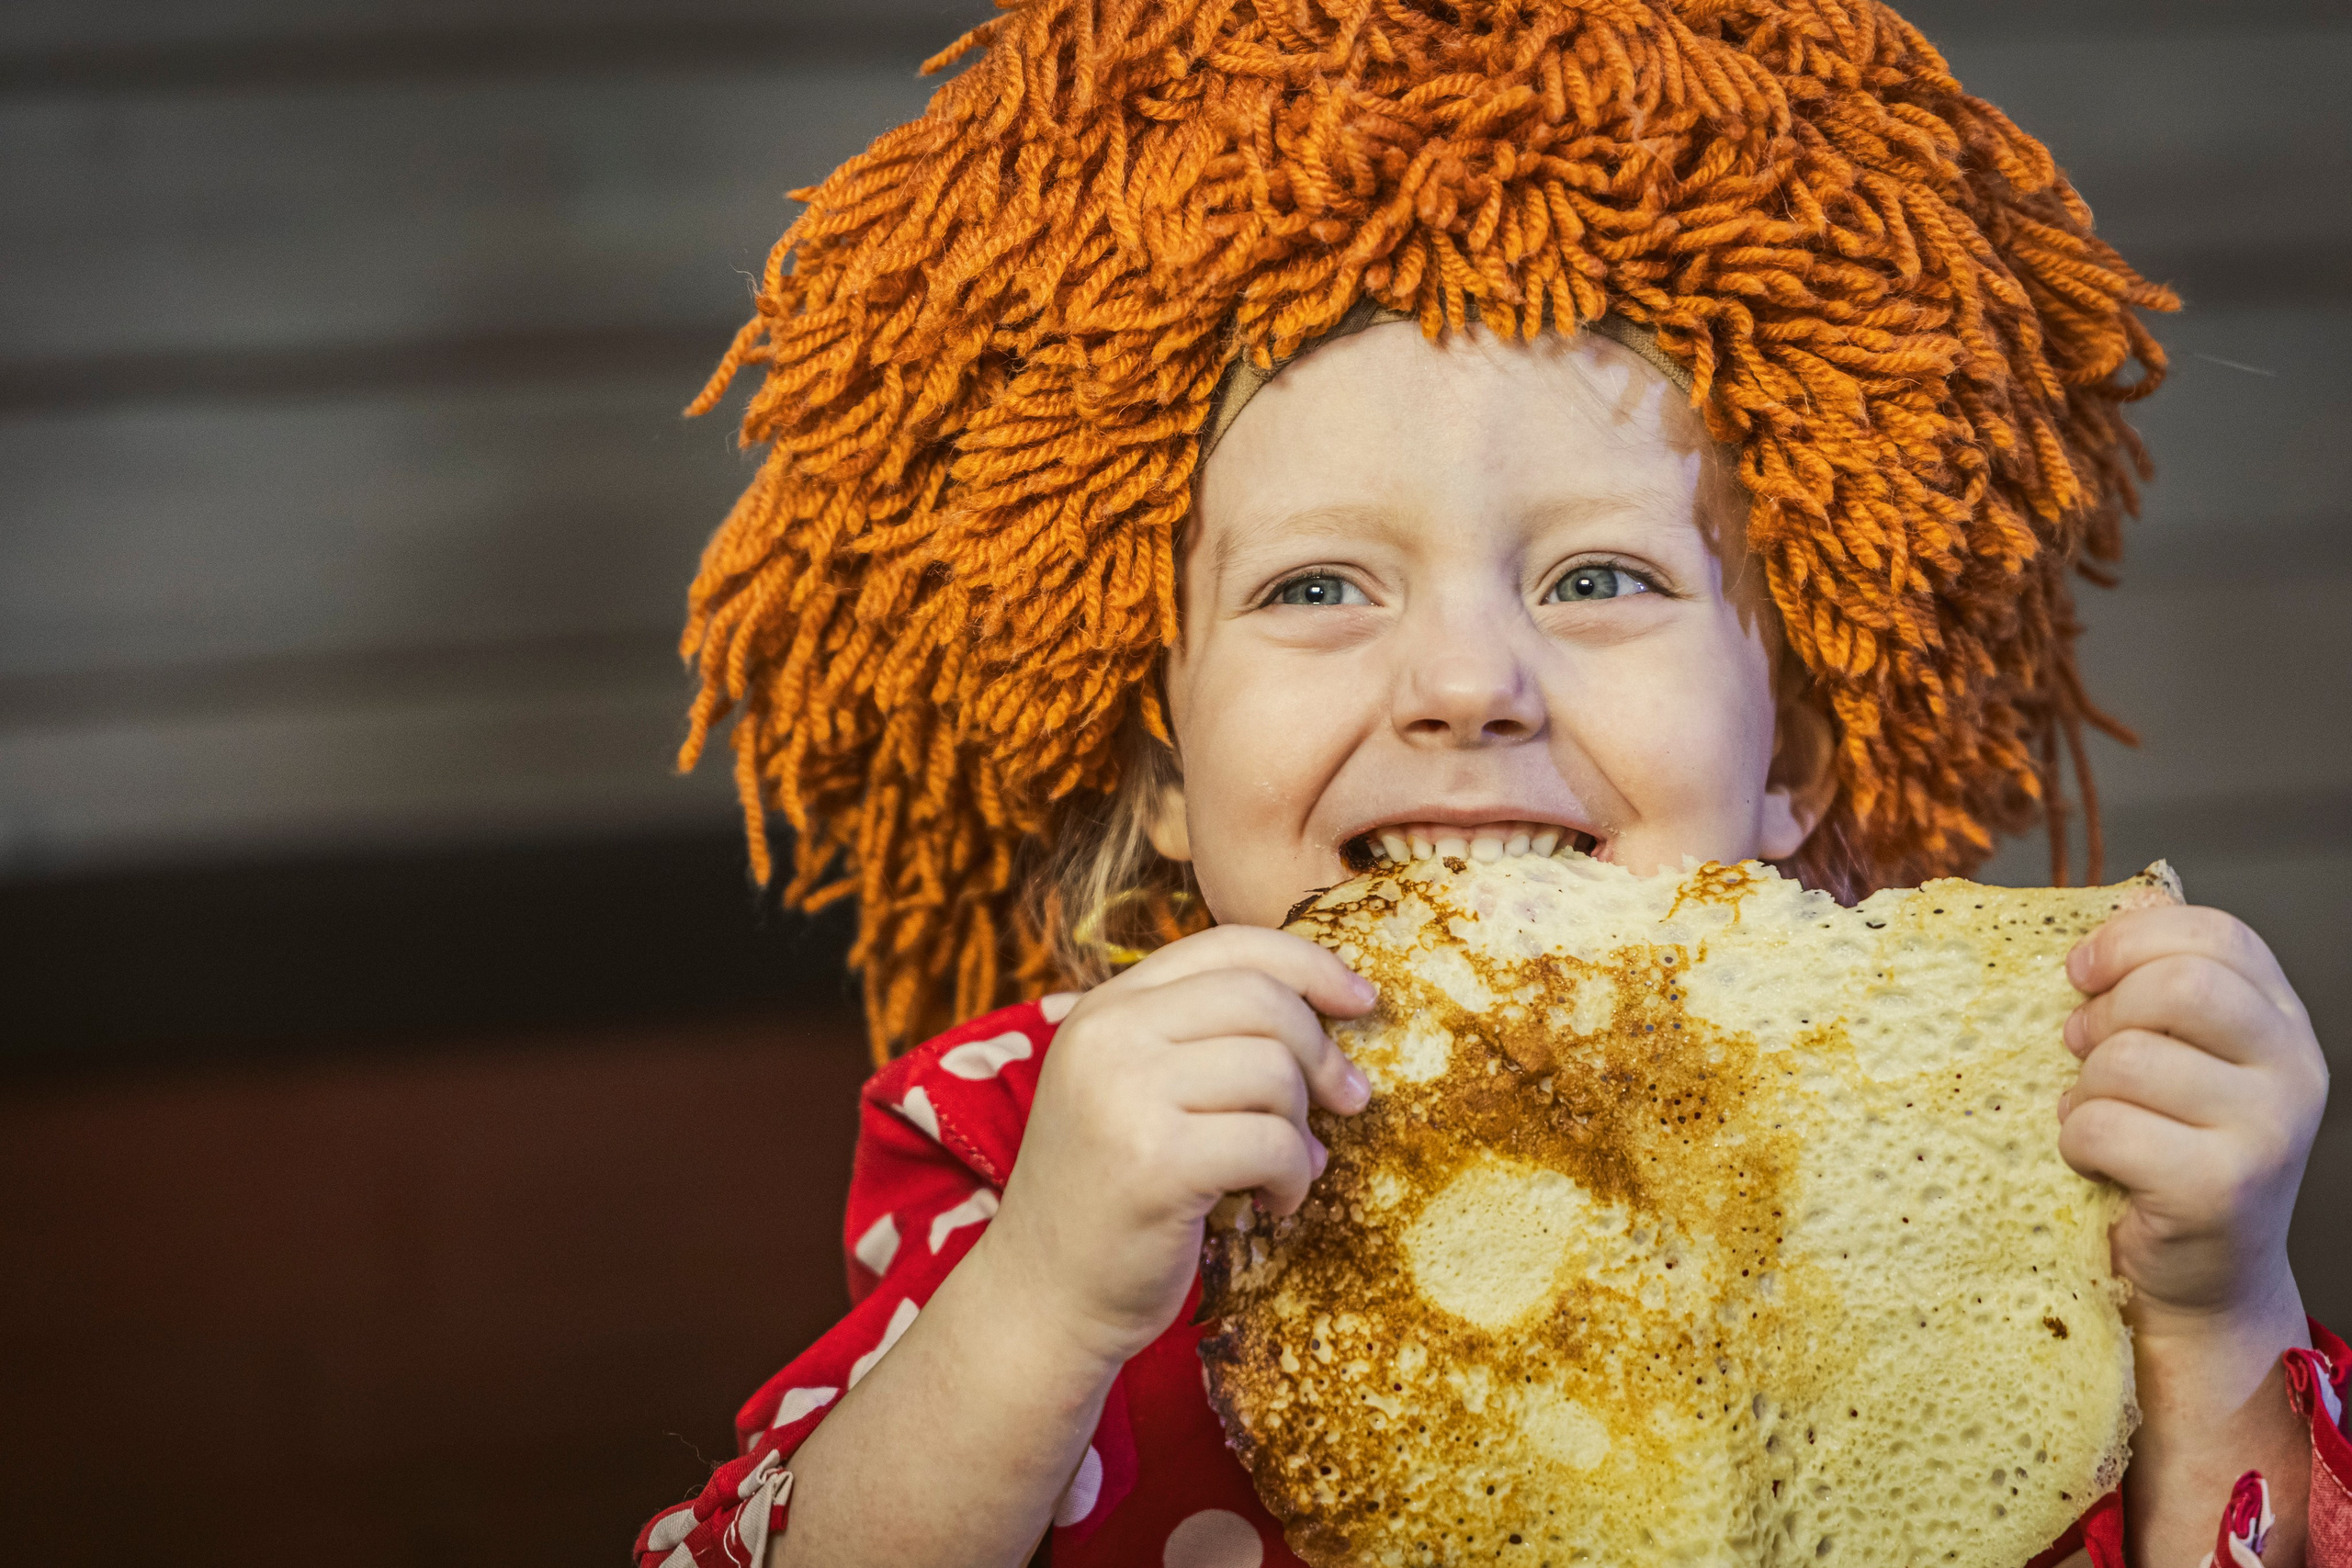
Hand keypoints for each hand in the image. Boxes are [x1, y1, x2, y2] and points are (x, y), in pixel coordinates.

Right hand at [977, 925, 1375, 1368]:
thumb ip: (1203, 1039)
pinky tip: (1270, 1205)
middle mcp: (1107, 1035)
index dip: (1308, 963)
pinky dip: (1293, 1177)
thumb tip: (1330, 1007)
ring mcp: (1125, 1095)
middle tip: (1347, 1102)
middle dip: (1322, 1054)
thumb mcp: (1136, 1089)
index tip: (1360, 999)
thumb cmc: (1108, 1195)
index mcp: (1105, 1007)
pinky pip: (1274, 1142)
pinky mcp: (1155, 1162)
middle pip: (1263, 1001)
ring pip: (1275, 1072)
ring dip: (1302, 1129)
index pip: (1227, 945)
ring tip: (1284, 1170)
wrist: (1044, 1297)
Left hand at [2057, 905, 2328, 1320]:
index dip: (2132, 939)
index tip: (2081, 970)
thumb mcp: (2179, 1058)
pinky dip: (2075, 1140)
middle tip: (2080, 1047)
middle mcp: (2294, 1068)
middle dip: (2104, 1013)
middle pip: (2177, 987)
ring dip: (2082, 1089)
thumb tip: (2118, 908)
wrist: (2202, 1280)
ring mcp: (2268, 1130)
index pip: (2216, 935)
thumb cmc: (2168, 1153)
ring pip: (2128, 1059)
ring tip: (2095, 1114)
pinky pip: (2104, 1127)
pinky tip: (2096, 1161)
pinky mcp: (2222, 1187)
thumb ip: (2160, 986)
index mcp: (2281, 1020)